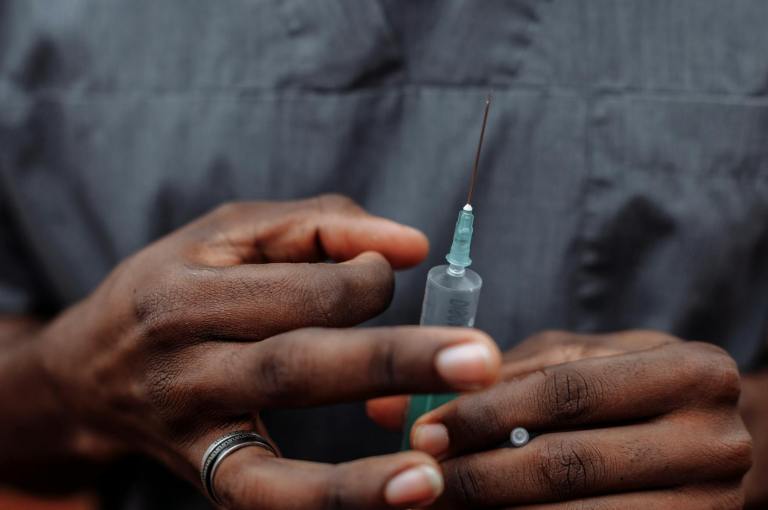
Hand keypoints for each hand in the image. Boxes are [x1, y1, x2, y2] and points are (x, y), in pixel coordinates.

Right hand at [37, 195, 501, 508]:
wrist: (87, 368)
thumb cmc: (177, 282)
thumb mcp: (232, 232)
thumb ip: (323, 226)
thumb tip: (412, 246)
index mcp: (189, 291)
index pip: (305, 290)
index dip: (370, 281)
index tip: (393, 275)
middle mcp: (183, 368)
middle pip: (295, 367)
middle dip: (393, 362)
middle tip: (482, 360)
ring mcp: (190, 436)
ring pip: (272, 466)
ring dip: (357, 479)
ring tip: (433, 475)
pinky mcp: (204, 479)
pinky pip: (264, 505)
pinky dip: (327, 509)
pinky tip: (398, 501)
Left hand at [407, 331, 751, 508]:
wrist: (709, 447)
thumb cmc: (627, 392)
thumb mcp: (579, 362)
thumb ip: (495, 376)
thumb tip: (388, 408)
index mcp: (695, 371)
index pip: (568, 391)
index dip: (488, 413)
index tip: (424, 432)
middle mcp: (719, 440)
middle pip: (571, 464)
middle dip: (481, 476)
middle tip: (418, 480)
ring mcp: (716, 505)